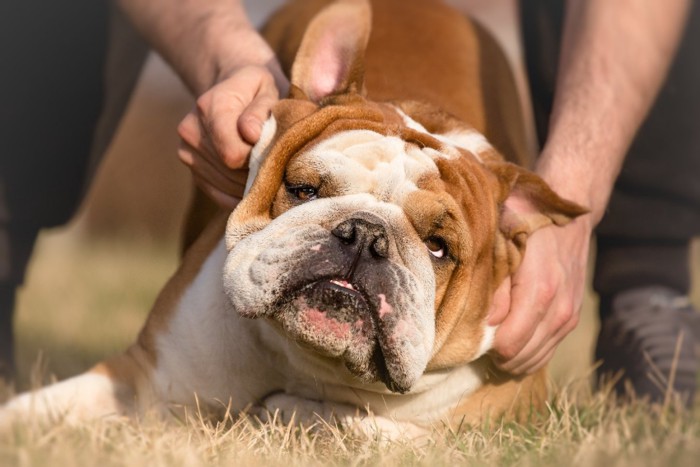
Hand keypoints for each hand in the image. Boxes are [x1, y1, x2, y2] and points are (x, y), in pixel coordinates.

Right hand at [177, 64, 288, 208]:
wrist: (231, 89)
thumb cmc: (257, 90)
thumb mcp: (267, 88)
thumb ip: (262, 110)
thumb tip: (250, 134)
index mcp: (210, 106)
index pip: (233, 153)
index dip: (260, 158)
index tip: (275, 149)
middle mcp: (191, 130)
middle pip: (230, 172)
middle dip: (258, 171)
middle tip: (275, 160)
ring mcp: (187, 152)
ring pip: (226, 186)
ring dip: (251, 183)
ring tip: (265, 167)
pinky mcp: (192, 170)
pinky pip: (219, 195)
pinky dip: (240, 193)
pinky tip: (254, 182)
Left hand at [488, 214, 592, 373]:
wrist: (568, 216)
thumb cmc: (525, 225)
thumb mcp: (500, 246)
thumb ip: (493, 287)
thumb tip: (486, 324)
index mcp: (539, 291)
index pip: (509, 344)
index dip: (484, 345)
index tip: (469, 332)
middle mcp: (559, 309)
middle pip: (521, 358)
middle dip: (495, 354)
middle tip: (476, 337)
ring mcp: (569, 317)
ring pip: (535, 360)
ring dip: (511, 357)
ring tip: (491, 338)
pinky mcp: (572, 319)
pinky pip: (547, 352)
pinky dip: (527, 353)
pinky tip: (510, 340)